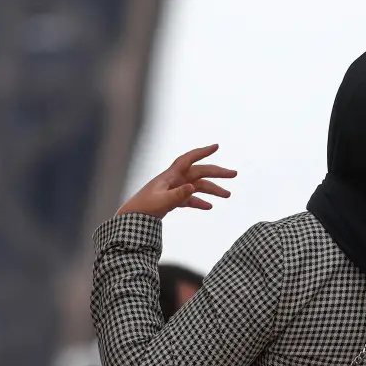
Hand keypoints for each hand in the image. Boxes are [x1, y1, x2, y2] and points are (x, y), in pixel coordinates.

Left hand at [116, 144, 236, 218]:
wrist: (131, 219)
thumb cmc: (143, 209)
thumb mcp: (161, 202)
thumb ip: (178, 195)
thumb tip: (193, 187)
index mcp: (170, 176)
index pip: (189, 159)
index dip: (202, 152)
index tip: (216, 146)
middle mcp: (174, 180)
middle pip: (199, 172)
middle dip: (217, 172)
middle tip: (234, 174)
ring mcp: (174, 189)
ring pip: (198, 186)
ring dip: (213, 190)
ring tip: (228, 195)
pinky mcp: (173, 200)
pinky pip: (191, 198)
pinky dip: (200, 201)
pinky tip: (209, 207)